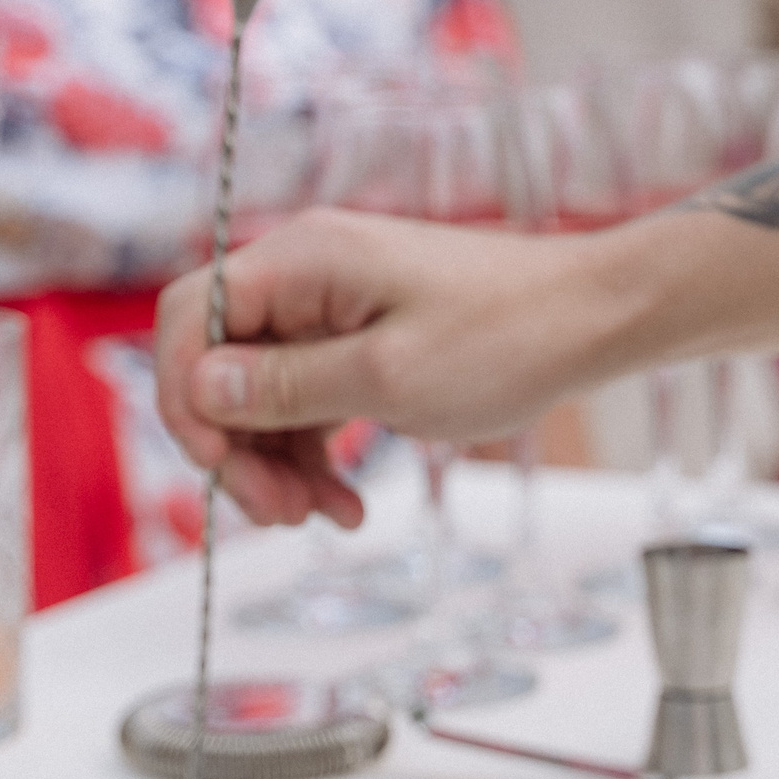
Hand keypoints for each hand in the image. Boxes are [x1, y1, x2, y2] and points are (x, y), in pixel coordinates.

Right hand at [155, 208, 641, 527]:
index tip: (217, 463)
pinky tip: (344, 505)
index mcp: (303, 260)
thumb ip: (288, 387)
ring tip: (320, 518)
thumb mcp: (389, 378)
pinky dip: (316, 454)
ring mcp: (334, 308)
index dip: (185, 395)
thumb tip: (201, 389)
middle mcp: (308, 274)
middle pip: (220, 363)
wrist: (593, 321)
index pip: (192, 316)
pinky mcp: (362, 339)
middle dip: (235, 445)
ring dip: (276, 463)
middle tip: (276, 514)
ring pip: (263, 394)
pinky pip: (309, 401)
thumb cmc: (509, 336)